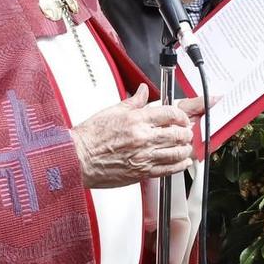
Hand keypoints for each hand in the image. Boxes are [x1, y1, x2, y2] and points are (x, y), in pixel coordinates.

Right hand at [72, 86, 204, 188]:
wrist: (78, 158)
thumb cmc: (90, 137)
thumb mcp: (111, 111)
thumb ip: (133, 102)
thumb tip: (143, 91)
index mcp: (137, 120)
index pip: (170, 113)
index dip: (182, 115)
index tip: (182, 118)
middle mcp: (143, 138)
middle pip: (178, 133)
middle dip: (186, 132)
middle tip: (186, 132)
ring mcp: (144, 156)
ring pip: (177, 152)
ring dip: (185, 148)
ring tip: (185, 146)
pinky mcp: (142, 172)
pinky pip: (168, 169)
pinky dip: (180, 165)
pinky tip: (183, 162)